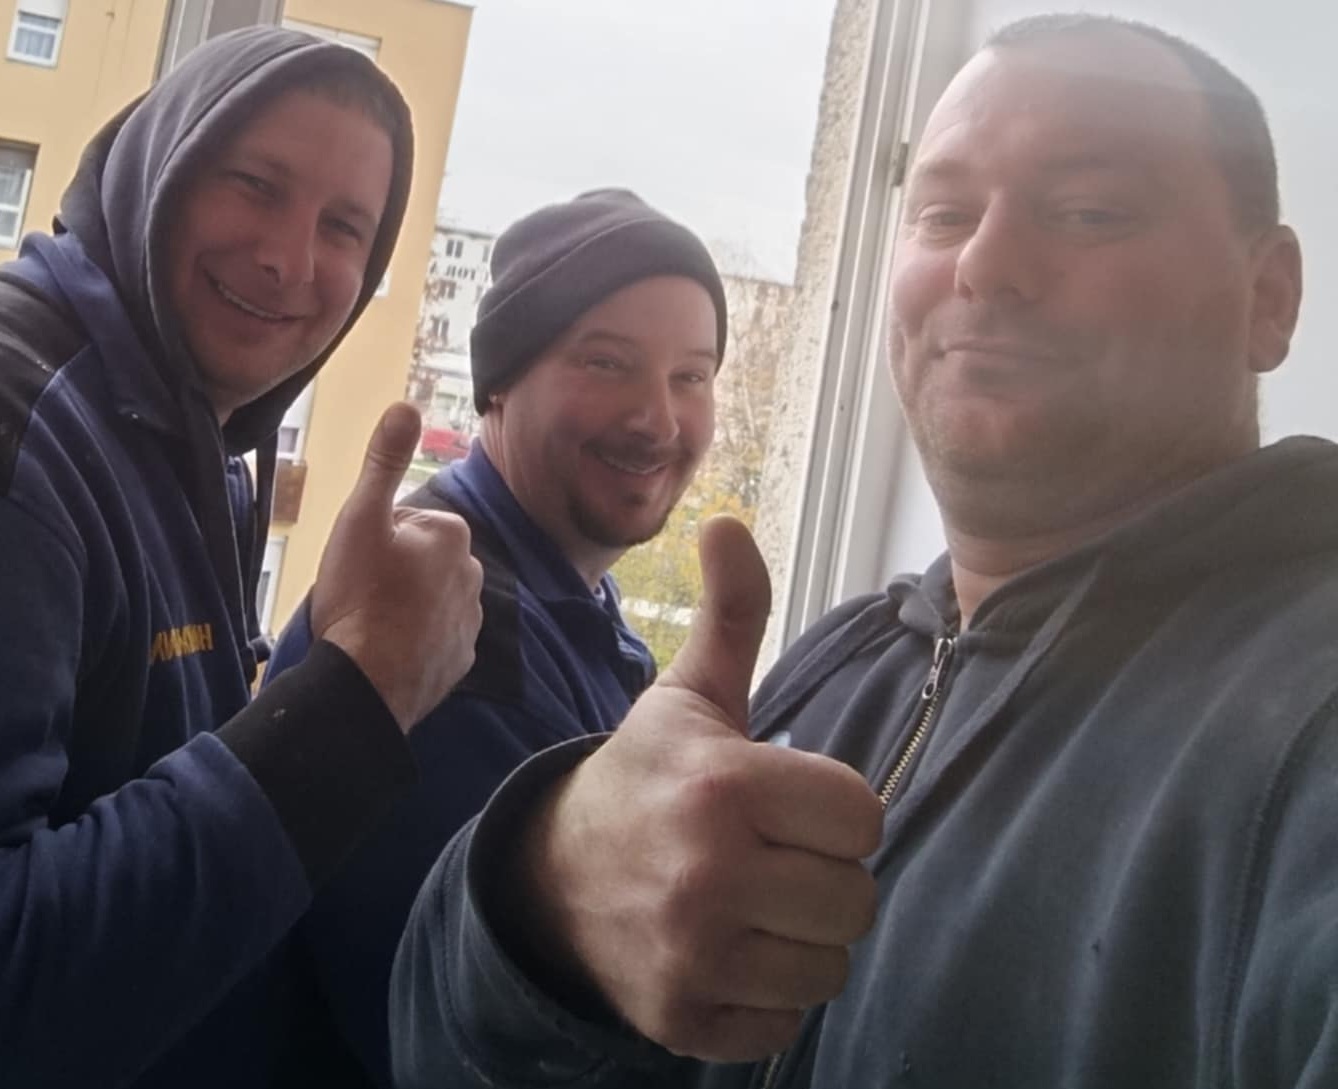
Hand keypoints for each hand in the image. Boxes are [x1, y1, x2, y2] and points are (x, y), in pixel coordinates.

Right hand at [310, 402, 482, 731]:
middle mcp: (474, 572)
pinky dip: (416, 639)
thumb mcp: (361, 517)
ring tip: (372, 623)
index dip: (375, 538)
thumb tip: (405, 405)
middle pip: (420, 560)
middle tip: (360, 593)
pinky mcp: (463, 658)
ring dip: (404, 605)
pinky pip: (435, 636)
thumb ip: (385, 461)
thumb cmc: (360, 597)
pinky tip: (389, 648)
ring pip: (428, 598)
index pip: (407, 521)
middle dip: (394, 570)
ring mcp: (471, 619)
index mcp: (452, 534)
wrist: (367, 682)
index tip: (358, 561)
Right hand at [513, 516, 882, 1061]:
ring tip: (755, 902)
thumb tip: (729, 522)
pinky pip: (787, 1021)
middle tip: (775, 856)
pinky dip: (768, 992)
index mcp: (724, 785)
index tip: (792, 803)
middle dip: (825, 874)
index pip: (863, 817)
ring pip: (830, 964)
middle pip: (857, 896)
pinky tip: (729, 951)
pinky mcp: (686, 1019)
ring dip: (803, 936)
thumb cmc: (644, 779)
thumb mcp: (689, 697)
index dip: (834, 809)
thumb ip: (732, 616)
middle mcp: (710, 874)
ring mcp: (696, 956)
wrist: (553, 877)